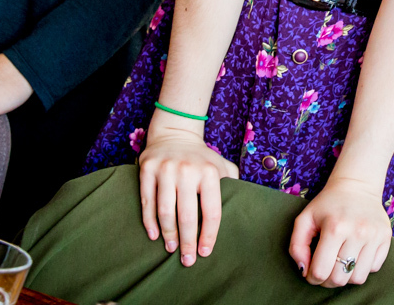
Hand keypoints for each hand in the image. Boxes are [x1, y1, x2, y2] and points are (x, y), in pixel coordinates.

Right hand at [137, 116, 239, 265]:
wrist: (175, 132)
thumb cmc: (201, 158)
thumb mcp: (222, 165)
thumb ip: (233, 183)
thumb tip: (246, 205)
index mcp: (209, 172)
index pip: (211, 211)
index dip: (208, 235)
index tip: (205, 253)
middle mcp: (187, 170)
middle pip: (187, 215)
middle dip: (187, 242)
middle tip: (187, 260)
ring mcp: (166, 169)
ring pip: (165, 211)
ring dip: (169, 234)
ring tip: (171, 249)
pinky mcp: (147, 170)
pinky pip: (147, 201)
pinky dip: (149, 221)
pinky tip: (154, 236)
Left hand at [289, 176, 391, 287]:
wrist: (357, 185)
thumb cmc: (327, 204)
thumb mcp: (305, 219)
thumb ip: (296, 246)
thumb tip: (304, 270)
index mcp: (335, 228)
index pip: (321, 271)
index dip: (312, 277)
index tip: (311, 271)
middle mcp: (358, 233)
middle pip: (340, 279)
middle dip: (327, 281)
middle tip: (324, 269)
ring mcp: (374, 236)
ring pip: (358, 278)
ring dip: (346, 277)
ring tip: (340, 264)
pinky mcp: (386, 238)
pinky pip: (373, 268)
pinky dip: (362, 267)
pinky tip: (355, 255)